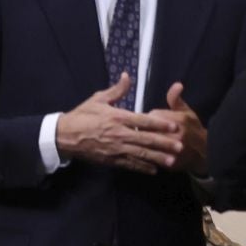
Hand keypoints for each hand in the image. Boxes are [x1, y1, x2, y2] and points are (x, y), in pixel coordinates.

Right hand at [56, 74, 182, 172]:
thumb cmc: (82, 115)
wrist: (64, 136)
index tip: (175, 126)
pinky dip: (142, 167)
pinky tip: (154, 170)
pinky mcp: (110, 160)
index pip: (144, 121)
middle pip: (146, 139)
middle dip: (165, 144)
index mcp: (118, 117)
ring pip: (140, 154)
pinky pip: (129, 164)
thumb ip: (116, 90)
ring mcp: (115, 149)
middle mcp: (119, 134)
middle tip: (181, 146)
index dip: (160, 124)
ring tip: (172, 161)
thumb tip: (127, 76)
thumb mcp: (98, 99)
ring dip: (157, 158)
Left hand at [148, 82, 208, 174]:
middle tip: (141, 130)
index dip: (147, 118)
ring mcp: (171, 150)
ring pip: (146, 144)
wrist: (204, 154)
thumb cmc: (193, 130)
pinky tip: (142, 153)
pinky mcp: (167, 162)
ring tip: (139, 141)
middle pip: (147, 130)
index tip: (146, 120)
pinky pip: (149, 157)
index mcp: (178, 120)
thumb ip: (176, 100)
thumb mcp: (187, 112)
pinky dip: (144, 155)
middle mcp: (174, 134)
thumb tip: (177, 84)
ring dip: (141, 142)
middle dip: (142, 130)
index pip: (152, 115)